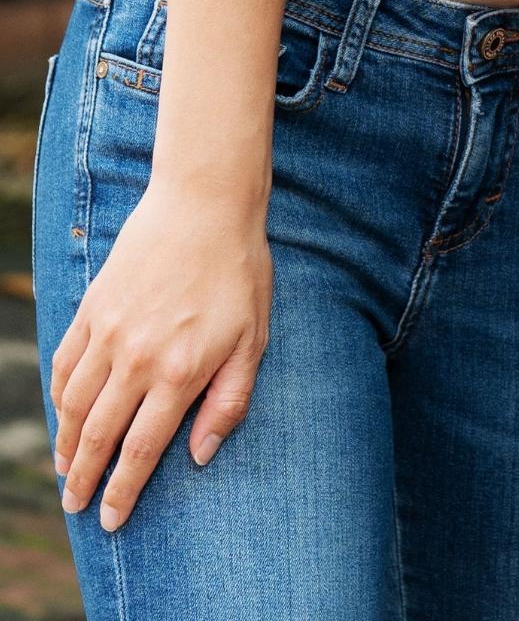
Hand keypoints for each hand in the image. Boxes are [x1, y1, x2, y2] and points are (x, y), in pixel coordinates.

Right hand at [51, 184, 270, 529]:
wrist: (205, 204)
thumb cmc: (239, 270)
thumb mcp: (253, 337)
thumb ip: (229, 401)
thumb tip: (201, 455)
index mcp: (180, 372)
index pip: (141, 450)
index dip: (122, 492)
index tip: (111, 519)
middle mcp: (137, 360)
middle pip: (100, 437)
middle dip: (85, 479)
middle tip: (75, 506)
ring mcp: (108, 334)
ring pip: (74, 407)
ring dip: (67, 444)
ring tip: (68, 469)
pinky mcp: (91, 310)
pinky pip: (64, 366)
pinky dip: (60, 398)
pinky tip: (65, 415)